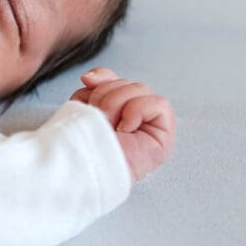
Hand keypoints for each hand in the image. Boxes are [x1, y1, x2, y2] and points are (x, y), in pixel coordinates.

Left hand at [70, 67, 175, 182]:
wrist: (83, 168)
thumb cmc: (82, 144)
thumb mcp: (82, 107)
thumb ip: (93, 89)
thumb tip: (91, 76)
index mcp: (114, 113)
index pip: (116, 80)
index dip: (103, 78)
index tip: (87, 81)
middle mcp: (132, 119)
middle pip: (128, 83)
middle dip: (107, 95)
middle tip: (98, 116)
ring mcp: (149, 128)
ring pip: (141, 89)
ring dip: (118, 104)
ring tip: (108, 125)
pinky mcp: (163, 137)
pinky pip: (158, 104)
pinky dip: (137, 111)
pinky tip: (125, 129)